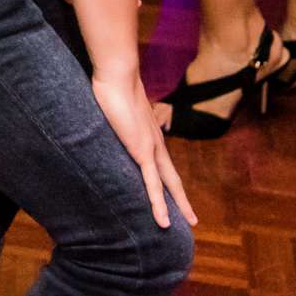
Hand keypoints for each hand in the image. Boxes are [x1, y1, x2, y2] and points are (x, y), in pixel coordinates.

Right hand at [92, 66, 196, 230]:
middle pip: (172, 177)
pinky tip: (163, 222)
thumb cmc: (111, 82)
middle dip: (181, 198)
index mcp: (149, 132)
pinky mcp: (142, 151)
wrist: (117, 73)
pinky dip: (158, 205)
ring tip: (190, 222)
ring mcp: (151, 147)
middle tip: (191, 217)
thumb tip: (104, 113)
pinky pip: (152, 184)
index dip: (167, 178)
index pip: (161, 161)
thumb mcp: (114, 104)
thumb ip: (114, 115)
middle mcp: (155, 142)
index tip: (172, 191)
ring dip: (179, 205)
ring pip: (169, 184)